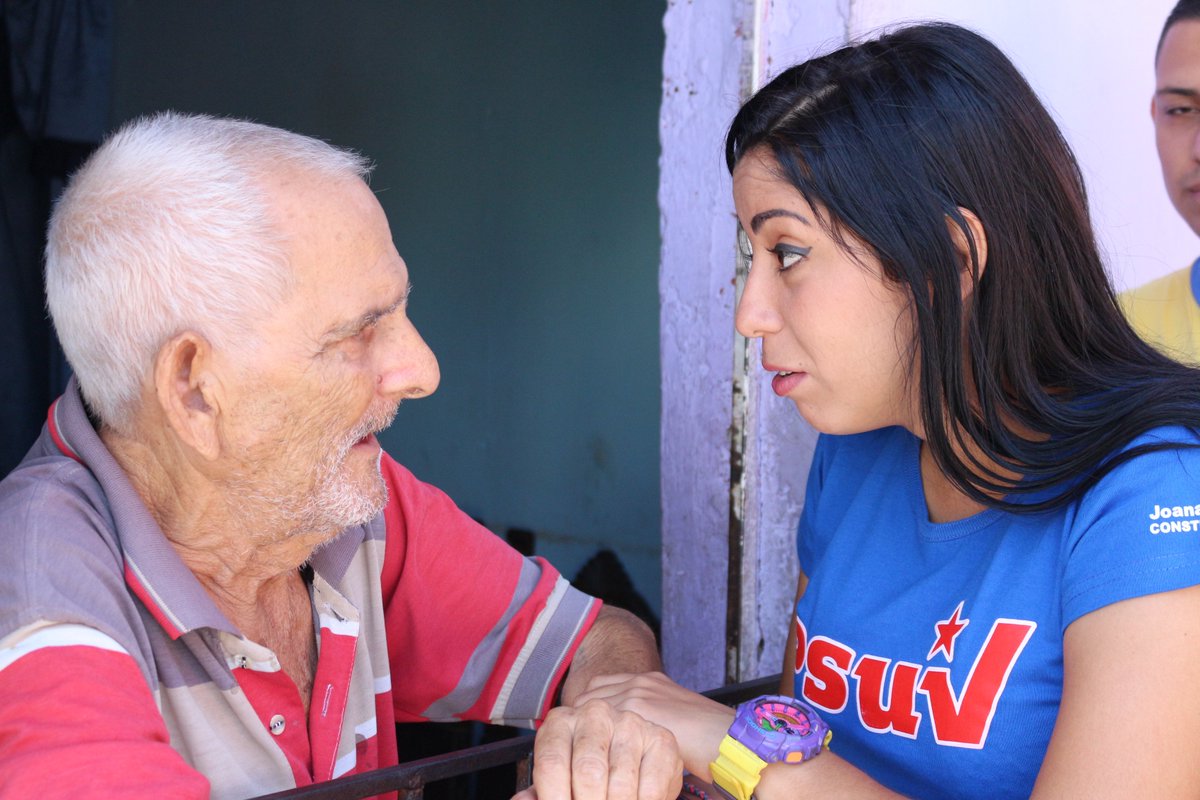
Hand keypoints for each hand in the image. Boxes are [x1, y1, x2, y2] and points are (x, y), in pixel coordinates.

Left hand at [511, 698, 682, 799]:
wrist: (633, 757)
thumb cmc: (587, 773)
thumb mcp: (560, 781)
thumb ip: (542, 792)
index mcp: (561, 722)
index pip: (550, 763)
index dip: (553, 798)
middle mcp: (595, 713)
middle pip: (588, 772)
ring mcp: (630, 722)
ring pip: (620, 785)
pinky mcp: (661, 738)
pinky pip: (650, 788)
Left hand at [574, 672, 734, 780]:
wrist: (729, 740)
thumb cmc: (703, 740)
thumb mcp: (669, 721)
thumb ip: (643, 721)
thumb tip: (618, 741)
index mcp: (646, 681)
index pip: (597, 687)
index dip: (586, 710)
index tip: (581, 731)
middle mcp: (640, 681)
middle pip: (589, 696)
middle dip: (579, 720)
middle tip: (576, 746)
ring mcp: (640, 691)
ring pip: (591, 708)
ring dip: (583, 730)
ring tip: (581, 754)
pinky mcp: (642, 706)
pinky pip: (604, 720)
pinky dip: (595, 739)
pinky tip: (594, 757)